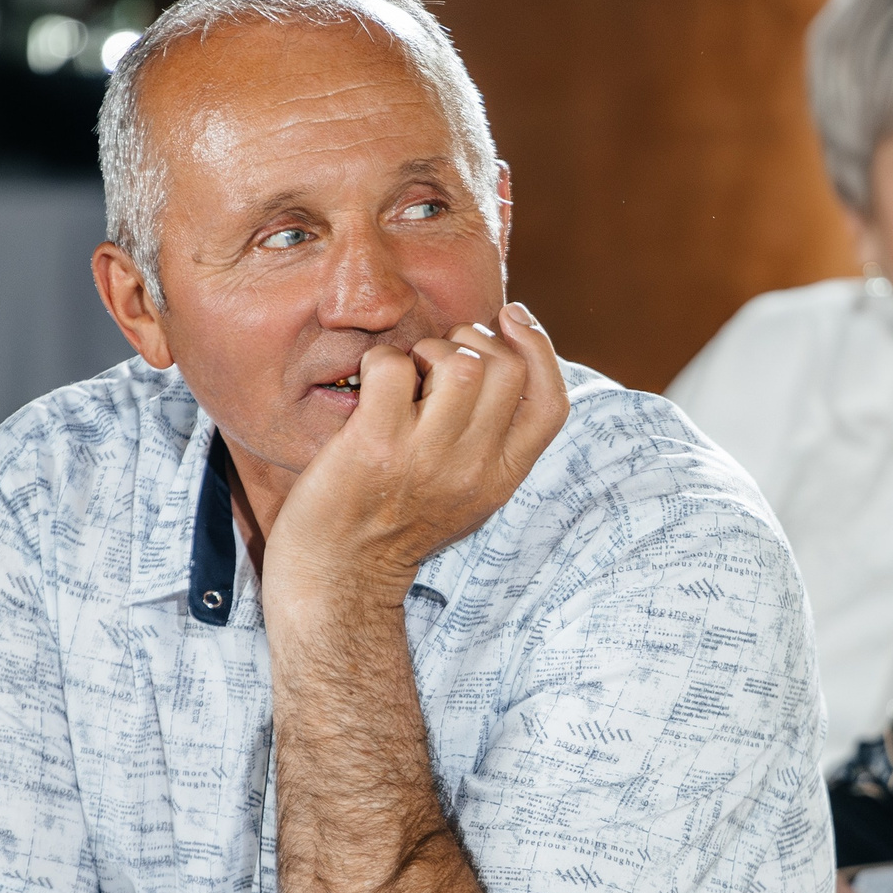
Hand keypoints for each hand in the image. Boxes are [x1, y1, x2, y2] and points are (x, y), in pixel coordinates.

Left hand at [264, 302, 569, 616]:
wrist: (341, 574)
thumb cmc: (398, 521)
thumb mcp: (468, 492)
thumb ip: (492, 439)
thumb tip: (501, 356)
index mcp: (502, 479)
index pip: (552, 404)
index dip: (540, 348)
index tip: (511, 318)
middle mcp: (473, 468)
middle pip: (507, 369)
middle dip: (473, 340)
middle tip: (440, 357)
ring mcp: (426, 457)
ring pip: (460, 362)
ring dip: (429, 350)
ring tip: (408, 376)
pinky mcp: (376, 444)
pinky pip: (392, 367)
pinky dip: (380, 362)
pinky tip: (371, 389)